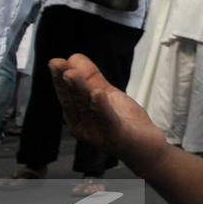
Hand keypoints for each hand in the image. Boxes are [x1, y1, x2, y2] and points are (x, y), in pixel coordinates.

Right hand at [49, 55, 167, 169]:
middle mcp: (84, 124)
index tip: (56, 62)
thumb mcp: (106, 95)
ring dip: (80, 89)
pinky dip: (101, 106)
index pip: (68, 95)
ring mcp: (98, 131)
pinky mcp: (115, 134)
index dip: (60, 79)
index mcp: (78, 115)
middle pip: (74, 100)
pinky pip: (107, 119)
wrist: (146, 146)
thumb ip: (91, 79)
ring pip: (87, 107)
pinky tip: (98, 94)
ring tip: (71, 74)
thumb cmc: (124, 121)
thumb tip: (73, 58)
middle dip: (64, 82)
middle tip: (56, 64)